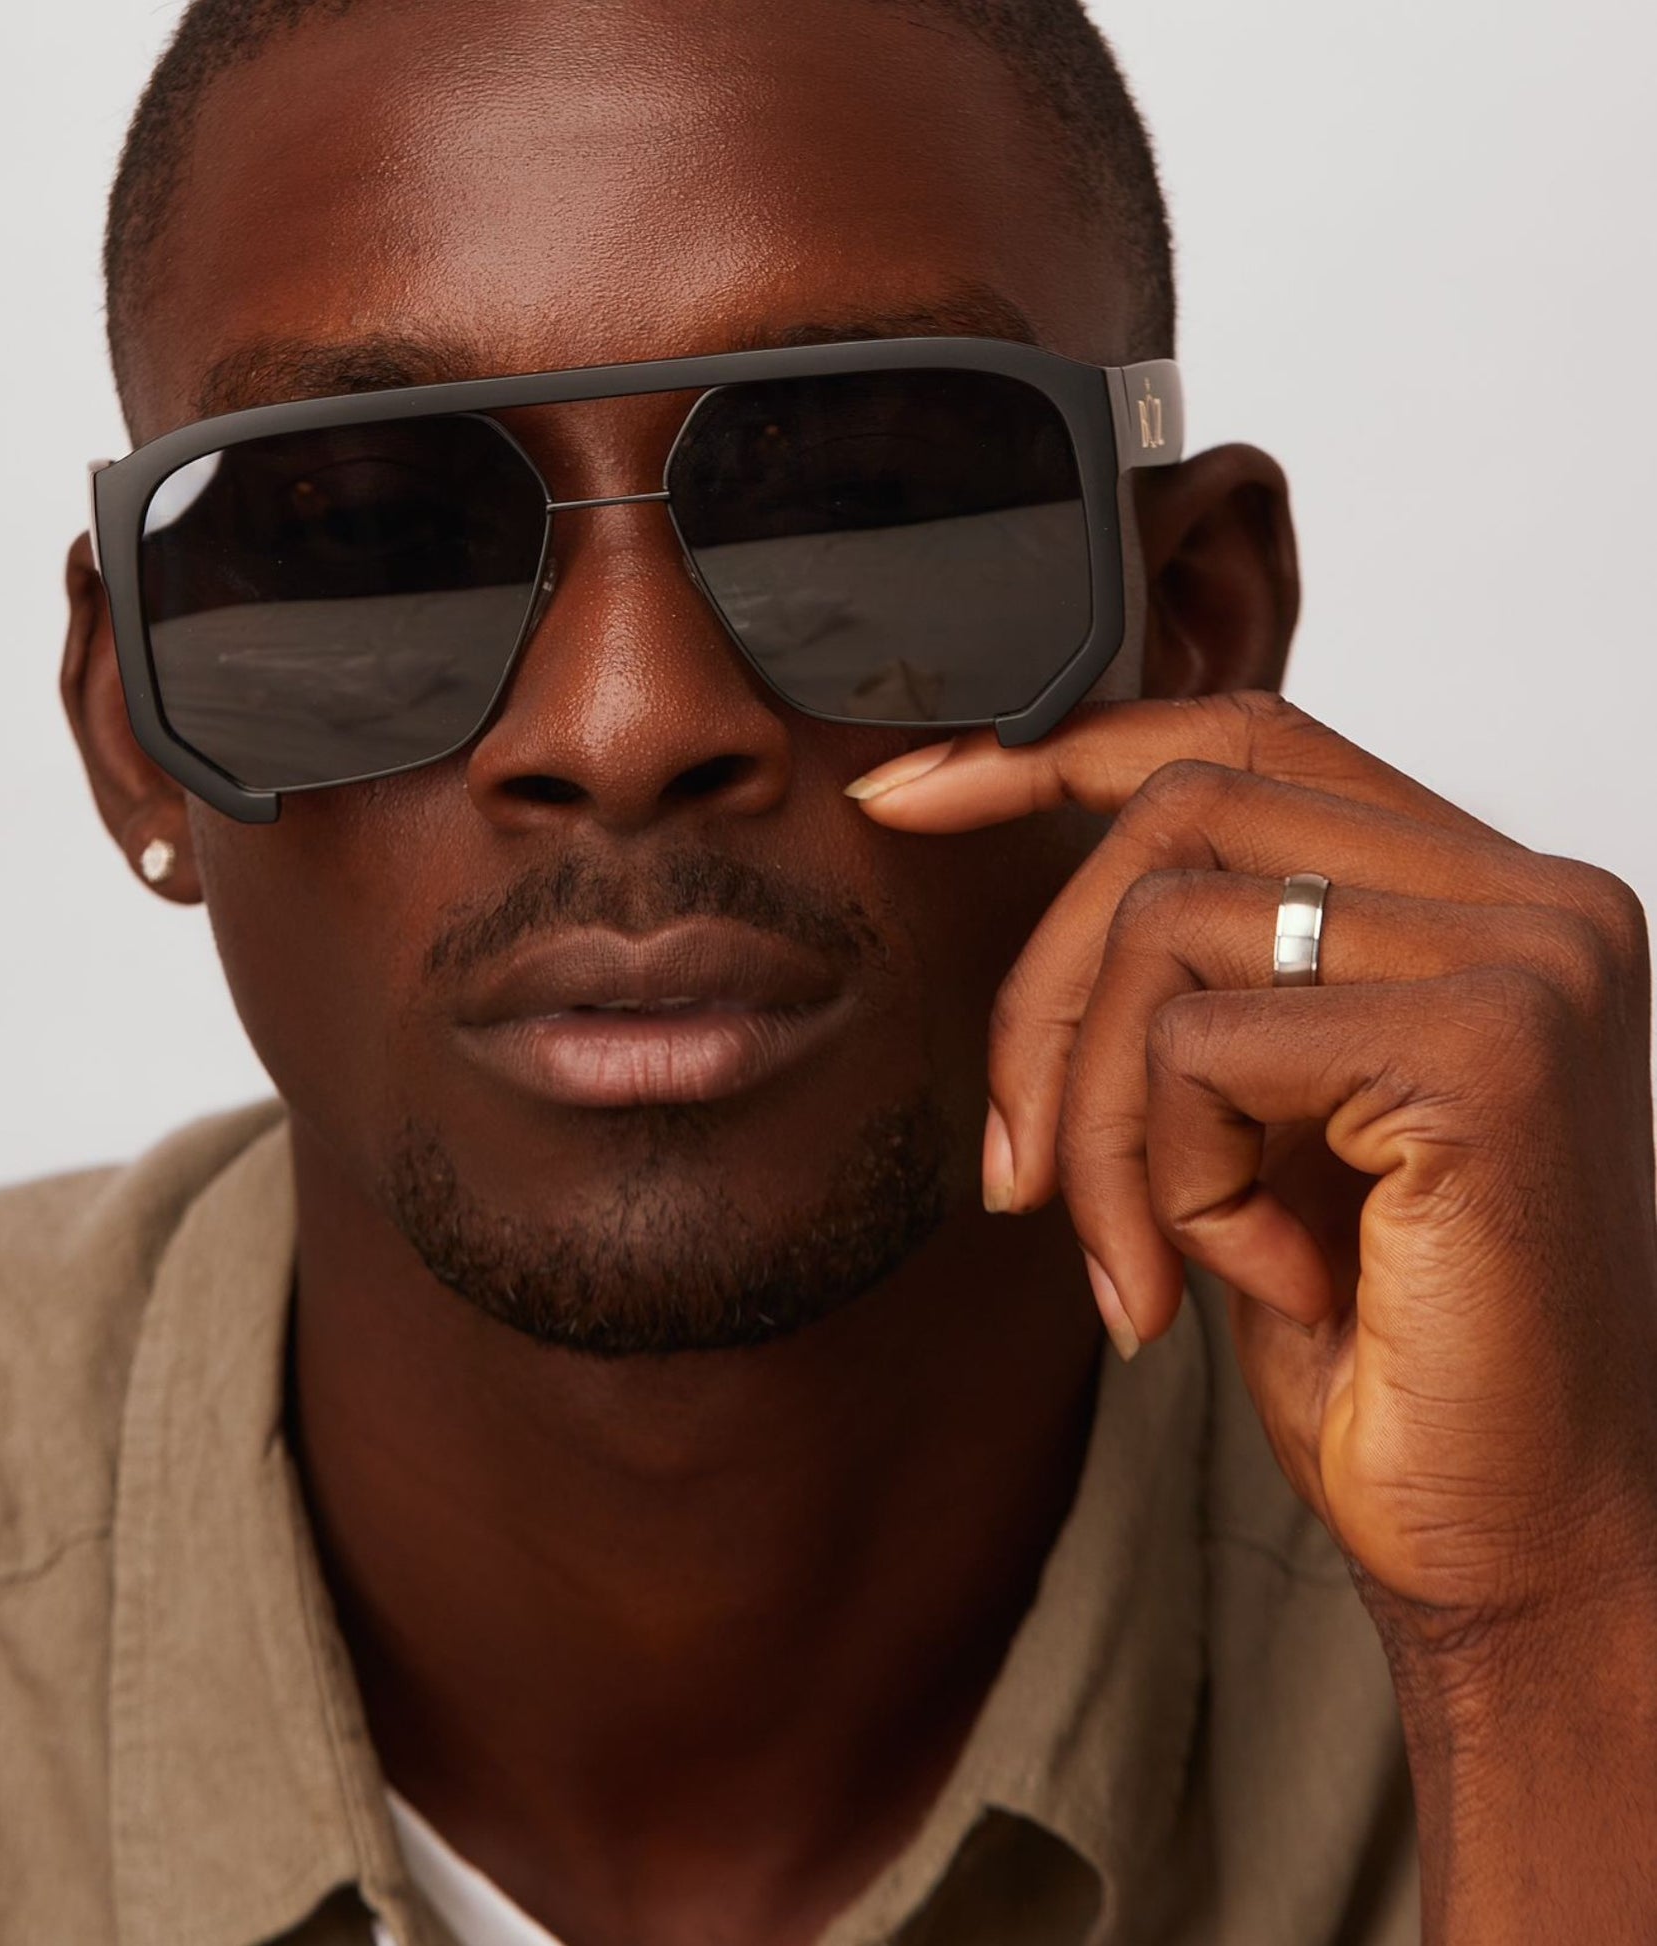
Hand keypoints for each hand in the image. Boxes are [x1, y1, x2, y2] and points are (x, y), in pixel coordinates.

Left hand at [849, 694, 1656, 1671]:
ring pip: (1162, 929)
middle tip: (1013, 1172)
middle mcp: (1531, 901)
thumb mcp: (1260, 1119)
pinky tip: (1256, 1280)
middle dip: (1041, 993)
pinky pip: (1195, 1047)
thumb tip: (1017, 855)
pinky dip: (1172, 1181)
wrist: (1513, 1533)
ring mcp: (1523, 962)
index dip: (1052, 750)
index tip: (902, 795)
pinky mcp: (1484, 1050)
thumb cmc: (1381, 1338)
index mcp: (1486, 899)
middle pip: (1178, 815)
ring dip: (1097, 1121)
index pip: (1241, 743)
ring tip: (1142, 1263)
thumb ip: (1201, 982)